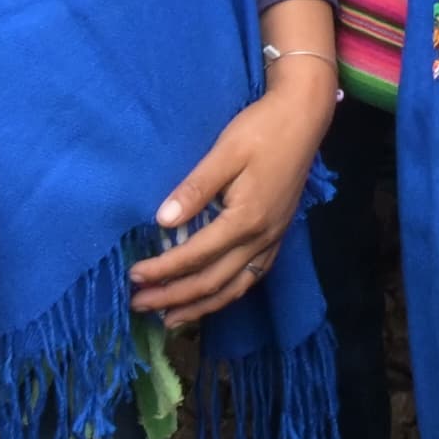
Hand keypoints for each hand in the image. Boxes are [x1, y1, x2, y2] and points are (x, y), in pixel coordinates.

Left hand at [131, 80, 335, 328]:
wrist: (304, 118)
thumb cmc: (261, 129)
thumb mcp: (224, 152)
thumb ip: (195, 189)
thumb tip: (162, 221)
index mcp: (245, 218)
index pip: (195, 256)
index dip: (162, 270)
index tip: (134, 276)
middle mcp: (261, 237)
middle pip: (212, 281)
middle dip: (174, 297)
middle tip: (140, 305)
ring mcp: (273, 239)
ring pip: (234, 287)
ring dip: (200, 306)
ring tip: (171, 320)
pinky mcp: (278, 235)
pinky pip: (251, 277)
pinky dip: (228, 294)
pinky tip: (212, 298)